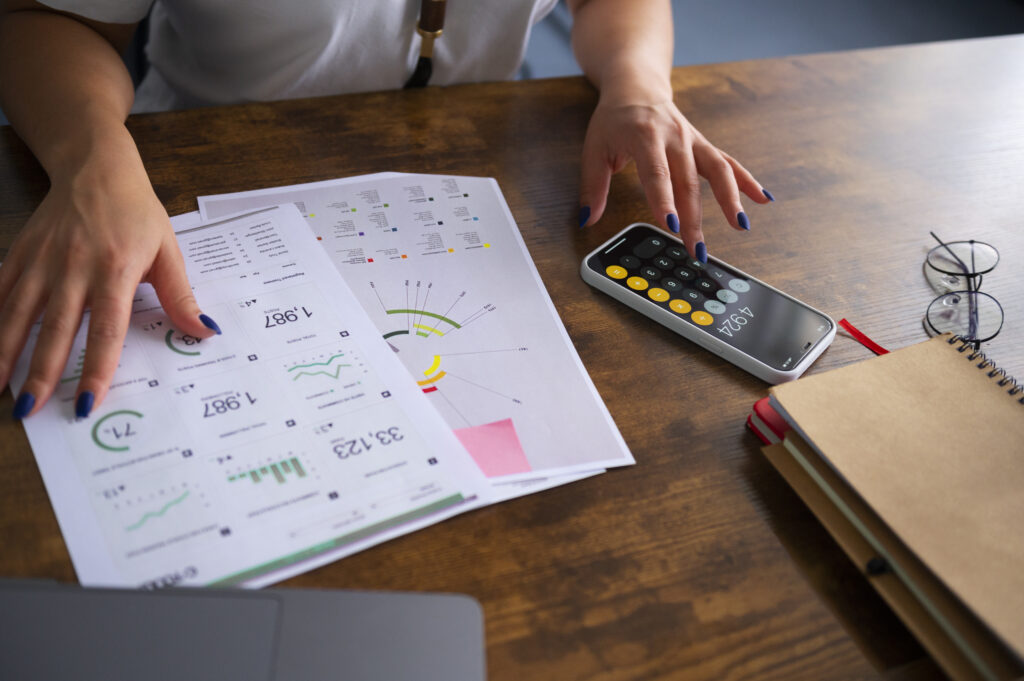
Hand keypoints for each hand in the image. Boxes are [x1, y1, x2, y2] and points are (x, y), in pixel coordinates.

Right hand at [0, 147, 217, 419]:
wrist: (97, 167)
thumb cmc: (138, 213)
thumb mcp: (168, 251)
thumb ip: (181, 297)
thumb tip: (205, 332)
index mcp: (115, 271)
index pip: (106, 330)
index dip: (96, 369)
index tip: (87, 402)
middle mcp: (74, 268)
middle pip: (56, 330)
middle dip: (41, 373)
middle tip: (30, 410)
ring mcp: (42, 261)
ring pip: (18, 313)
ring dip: (5, 352)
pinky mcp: (21, 252)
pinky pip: (1, 289)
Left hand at [577, 96, 772, 261]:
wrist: (637, 87)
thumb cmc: (614, 120)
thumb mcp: (594, 149)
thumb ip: (592, 186)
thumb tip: (587, 219)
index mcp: (645, 137)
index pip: (657, 173)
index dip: (663, 199)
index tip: (670, 224)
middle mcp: (675, 138)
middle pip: (688, 182)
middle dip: (694, 218)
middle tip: (696, 249)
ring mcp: (693, 141)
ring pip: (717, 171)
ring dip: (731, 200)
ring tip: (740, 226)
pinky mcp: (703, 146)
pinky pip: (729, 163)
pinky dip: (747, 181)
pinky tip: (762, 199)